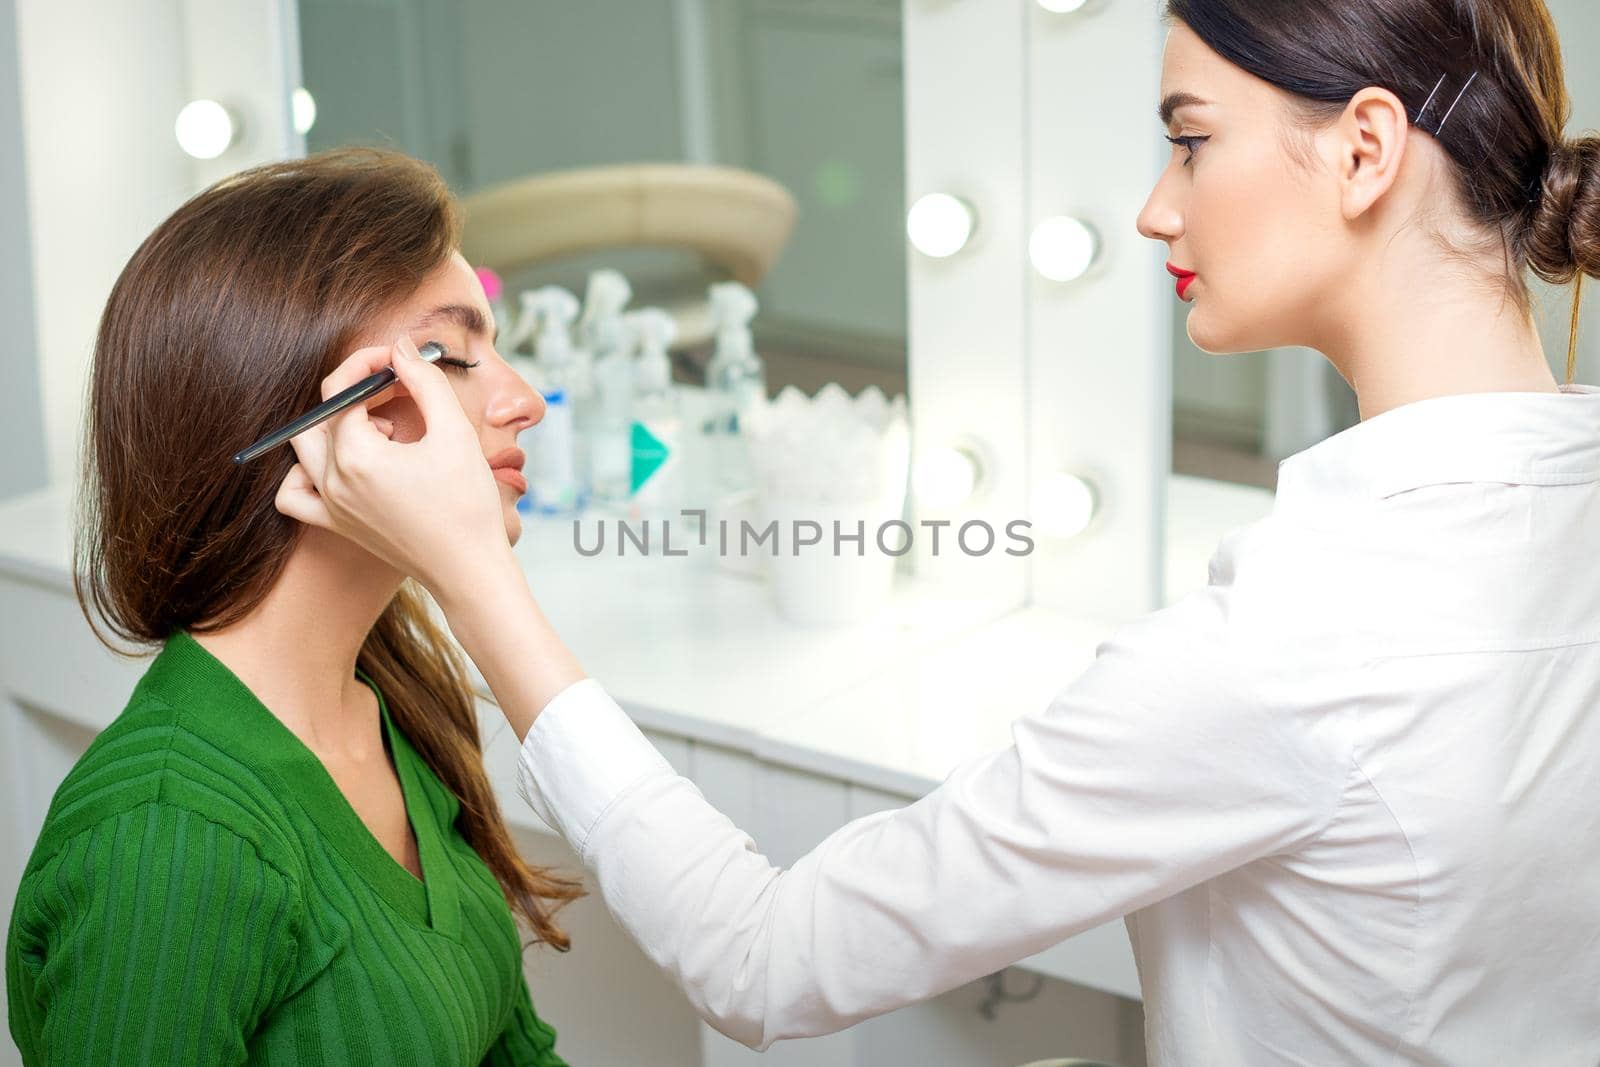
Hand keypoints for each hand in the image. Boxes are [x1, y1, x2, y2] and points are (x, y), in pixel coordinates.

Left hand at [274, 333, 514, 597]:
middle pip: (321, 412)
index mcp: (356, 455)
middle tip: (398, 387)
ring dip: (336, 425)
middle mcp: (332, 480)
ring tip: (383, 431)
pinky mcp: (336, 525)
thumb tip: (401, 347)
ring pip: (304, 446)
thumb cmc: (468, 504)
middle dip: (356, 389)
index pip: (343, 389)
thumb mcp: (454, 432)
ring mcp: (329, 506)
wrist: (470, 570)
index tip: (401, 360)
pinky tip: (344, 464)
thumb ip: (424, 381)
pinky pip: (296, 492)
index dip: (370, 364)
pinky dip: (307, 471)